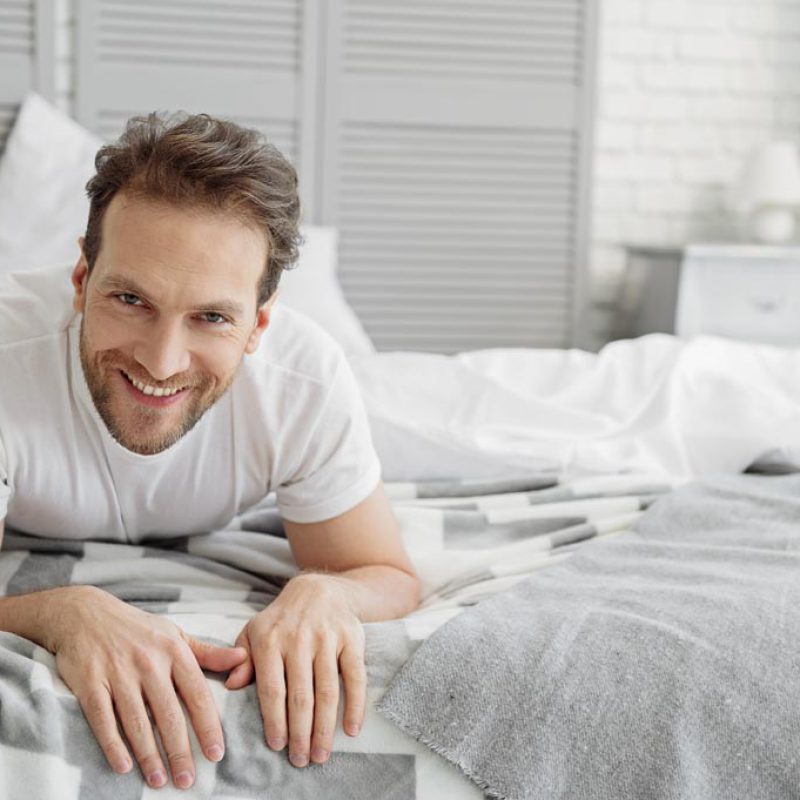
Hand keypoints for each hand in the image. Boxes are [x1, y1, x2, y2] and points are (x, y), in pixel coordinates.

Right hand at [48, 585, 247, 788]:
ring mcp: (118, 673)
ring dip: (149, 755)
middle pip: (169, 714)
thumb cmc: (139, 629)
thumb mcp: (176, 634)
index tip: (216, 754)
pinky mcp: (90, 683)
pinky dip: (113, 744)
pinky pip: (103, 719)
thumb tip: (243, 658)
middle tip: (188, 781)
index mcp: (174, 651)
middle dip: (180, 750)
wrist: (86, 615)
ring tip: (160, 780)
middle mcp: (149, 663)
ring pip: (137, 721)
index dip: (208, 726)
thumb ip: (208, 653)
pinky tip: (124, 766)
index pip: (197, 694)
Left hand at [225, 572, 366, 767]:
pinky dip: (355, 705)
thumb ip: (240, 659)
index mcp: (270, 639)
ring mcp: (327, 638)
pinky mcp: (351, 638)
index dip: (275, 720)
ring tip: (320, 753)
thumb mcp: (253, 632)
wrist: (317, 589)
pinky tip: (351, 729)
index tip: (277, 746)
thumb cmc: (280, 620)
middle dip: (300, 733)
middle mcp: (299, 638)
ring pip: (327, 690)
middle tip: (301, 760)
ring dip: (325, 727)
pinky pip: (355, 676)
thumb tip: (231, 685)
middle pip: (301, 695)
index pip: (272, 688)